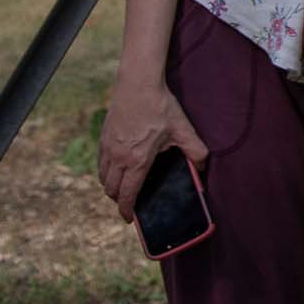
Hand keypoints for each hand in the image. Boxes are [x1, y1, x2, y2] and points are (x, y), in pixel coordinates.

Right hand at [96, 72, 207, 221]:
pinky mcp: (103, 138)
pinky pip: (100, 164)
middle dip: (120, 200)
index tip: (129, 219)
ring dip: (111, 186)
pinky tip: (117, 169)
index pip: (128, 194)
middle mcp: (118, 158)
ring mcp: (107, 148)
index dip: (127, 210)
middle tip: (130, 202)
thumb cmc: (160, 107)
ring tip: (124, 187)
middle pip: (112, 190)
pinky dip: (106, 172)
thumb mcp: (183, 129)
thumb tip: (203, 167)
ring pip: (103, 178)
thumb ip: (195, 150)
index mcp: (137, 160)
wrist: (137, 85)